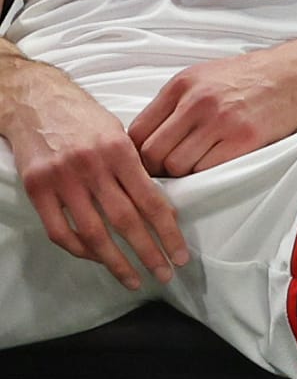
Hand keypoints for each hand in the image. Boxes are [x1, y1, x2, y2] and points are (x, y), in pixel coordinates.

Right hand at [3, 59, 188, 291]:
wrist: (35, 99)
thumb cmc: (82, 116)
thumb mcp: (117, 132)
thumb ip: (135, 168)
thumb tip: (160, 207)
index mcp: (118, 150)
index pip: (150, 200)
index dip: (168, 232)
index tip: (180, 255)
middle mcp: (91, 165)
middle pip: (125, 221)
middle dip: (148, 253)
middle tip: (164, 275)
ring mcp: (61, 178)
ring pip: (93, 233)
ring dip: (116, 262)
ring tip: (133, 279)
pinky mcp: (37, 188)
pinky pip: (60, 231)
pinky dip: (80, 250)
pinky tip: (97, 259)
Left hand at [129, 37, 296, 175]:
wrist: (295, 75)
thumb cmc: (249, 78)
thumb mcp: (203, 77)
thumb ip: (175, 104)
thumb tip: (148, 138)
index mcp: (181, 85)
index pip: (138, 131)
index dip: (137, 154)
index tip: (147, 163)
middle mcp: (196, 102)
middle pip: (153, 153)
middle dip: (156, 170)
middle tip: (168, 175)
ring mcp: (220, 122)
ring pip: (178, 166)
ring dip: (183, 174)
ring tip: (195, 169)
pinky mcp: (244, 140)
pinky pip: (207, 170)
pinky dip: (206, 174)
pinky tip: (215, 167)